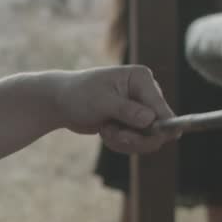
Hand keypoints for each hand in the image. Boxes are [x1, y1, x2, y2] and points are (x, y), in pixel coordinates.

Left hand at [50, 65, 178, 153]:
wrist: (61, 103)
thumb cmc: (79, 95)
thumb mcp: (102, 102)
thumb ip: (127, 111)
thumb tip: (151, 120)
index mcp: (142, 78)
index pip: (160, 107)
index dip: (160, 126)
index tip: (155, 139)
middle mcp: (145, 92)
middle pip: (159, 127)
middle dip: (135, 137)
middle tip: (117, 136)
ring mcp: (140, 109)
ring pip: (146, 139)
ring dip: (124, 141)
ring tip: (105, 130)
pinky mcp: (132, 123)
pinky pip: (135, 143)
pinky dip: (119, 142)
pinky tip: (105, 132)